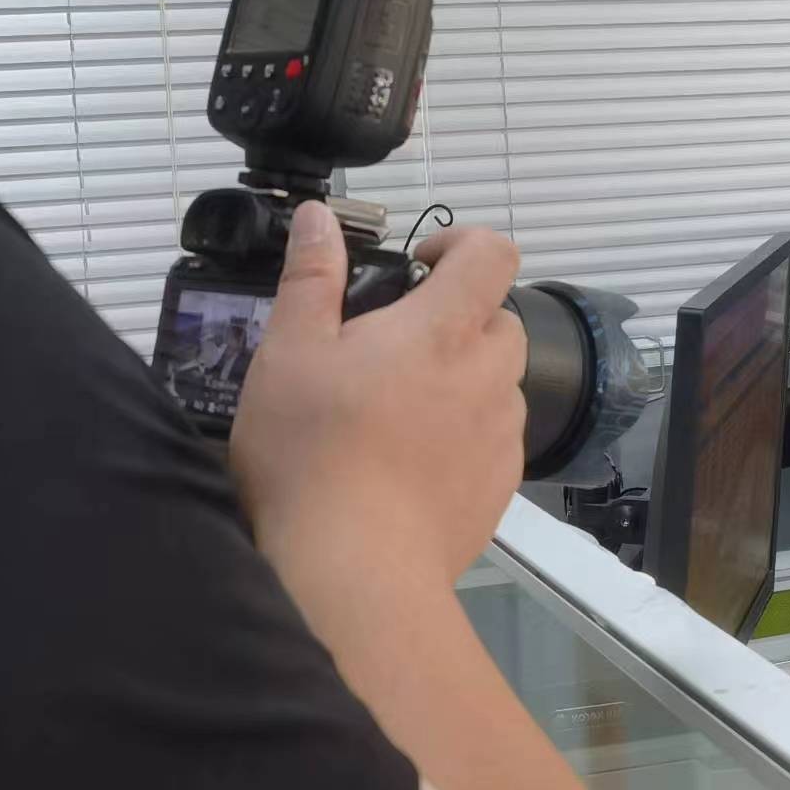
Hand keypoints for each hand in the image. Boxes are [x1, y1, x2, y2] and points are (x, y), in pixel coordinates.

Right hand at [229, 199, 528, 584]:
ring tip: (395, 413)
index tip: (420, 266)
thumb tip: (319, 220)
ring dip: (461, 382)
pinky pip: (494, 441)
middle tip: (394, 348)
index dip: (462, 245)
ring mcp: (501, 435)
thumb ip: (310, 278)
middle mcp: (487, 376)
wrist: (351, 569)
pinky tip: (410, 464)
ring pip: (498, 384)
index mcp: (442, 331)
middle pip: (499, 321)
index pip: (493, 254)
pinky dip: (463, 437)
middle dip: (457, 321)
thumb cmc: (312, 456)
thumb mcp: (288, 353)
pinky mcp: (500, 487)